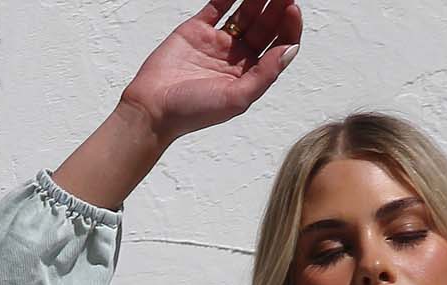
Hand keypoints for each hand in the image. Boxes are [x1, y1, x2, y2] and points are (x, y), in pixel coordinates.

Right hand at [121, 0, 302, 142]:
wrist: (154, 107)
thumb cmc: (193, 111)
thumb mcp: (237, 98)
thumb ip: (265, 74)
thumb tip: (290, 50)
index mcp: (251, 76)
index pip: (278, 46)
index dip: (289, 27)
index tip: (292, 7)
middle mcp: (238, 58)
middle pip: (265, 26)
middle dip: (277, 7)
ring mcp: (219, 42)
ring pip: (245, 12)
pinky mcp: (198, 29)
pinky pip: (218, 5)